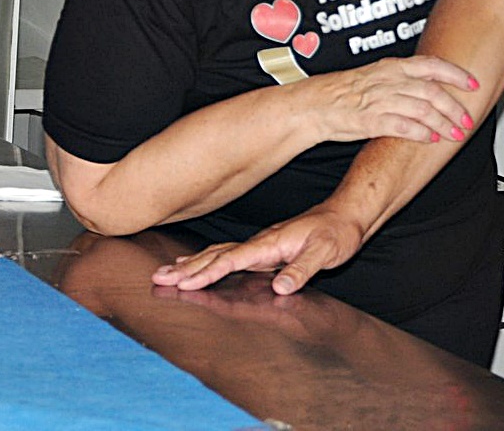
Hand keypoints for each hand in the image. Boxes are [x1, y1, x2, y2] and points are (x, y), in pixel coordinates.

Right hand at [151, 203, 367, 295]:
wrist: (345, 215)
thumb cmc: (337, 234)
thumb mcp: (325, 252)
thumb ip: (302, 269)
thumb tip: (280, 287)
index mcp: (268, 244)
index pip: (230, 260)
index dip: (206, 273)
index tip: (182, 282)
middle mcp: (258, 244)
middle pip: (214, 256)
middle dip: (186, 268)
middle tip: (158, 278)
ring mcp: (259, 246)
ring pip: (217, 254)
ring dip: (191, 264)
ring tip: (167, 271)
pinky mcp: (262, 250)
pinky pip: (226, 255)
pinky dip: (207, 260)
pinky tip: (198, 264)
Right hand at [312, 56, 478, 144]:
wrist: (316, 104)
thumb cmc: (344, 92)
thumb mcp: (376, 76)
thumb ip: (402, 79)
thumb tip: (426, 85)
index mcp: (391, 67)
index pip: (432, 65)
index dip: (456, 74)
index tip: (473, 84)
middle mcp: (389, 81)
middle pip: (433, 91)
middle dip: (455, 107)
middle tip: (466, 119)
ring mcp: (382, 100)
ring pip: (423, 109)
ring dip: (443, 124)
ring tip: (454, 134)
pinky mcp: (373, 120)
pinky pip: (404, 126)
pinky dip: (421, 133)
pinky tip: (430, 139)